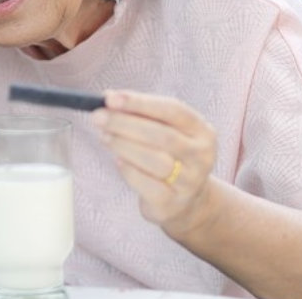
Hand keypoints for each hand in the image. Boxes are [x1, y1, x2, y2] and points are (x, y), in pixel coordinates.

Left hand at [90, 90, 217, 236]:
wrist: (187, 204)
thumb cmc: (170, 158)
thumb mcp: (167, 133)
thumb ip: (144, 116)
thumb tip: (110, 100)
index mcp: (202, 131)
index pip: (173, 110)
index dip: (140, 102)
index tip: (110, 98)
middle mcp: (201, 156)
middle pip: (162, 135)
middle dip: (125, 123)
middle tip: (98, 117)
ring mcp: (189, 182)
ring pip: (155, 160)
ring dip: (124, 145)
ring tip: (104, 136)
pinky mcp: (171, 204)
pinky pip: (146, 184)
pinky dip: (128, 170)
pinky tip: (118, 161)